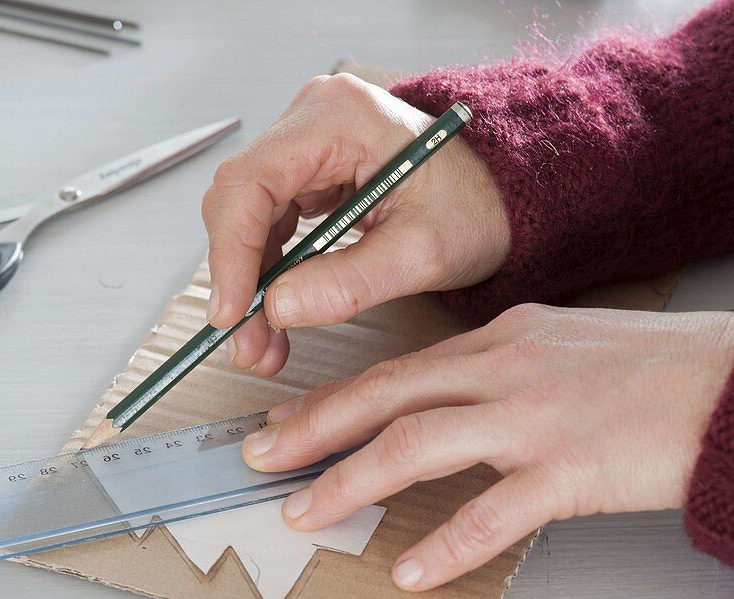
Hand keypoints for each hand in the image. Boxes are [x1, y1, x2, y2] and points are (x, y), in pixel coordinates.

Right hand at [203, 73, 508, 375]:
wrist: (503, 196)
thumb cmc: (477, 208)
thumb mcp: (422, 254)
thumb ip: (348, 282)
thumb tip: (276, 308)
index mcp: (340, 118)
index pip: (251, 181)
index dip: (231, 250)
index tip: (231, 311)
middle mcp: (312, 118)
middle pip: (239, 200)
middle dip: (238, 278)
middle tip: (246, 345)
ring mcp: (306, 143)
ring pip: (247, 218)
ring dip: (250, 285)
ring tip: (262, 346)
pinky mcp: (308, 171)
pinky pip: (268, 224)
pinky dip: (269, 275)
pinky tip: (276, 318)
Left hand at [240, 305, 733, 590]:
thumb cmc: (654, 367)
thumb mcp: (559, 344)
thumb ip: (498, 368)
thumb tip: (445, 397)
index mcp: (499, 339)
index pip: (394, 369)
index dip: (331, 400)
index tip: (287, 422)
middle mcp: (504, 370)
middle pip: (384, 398)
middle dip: (312, 431)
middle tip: (262, 459)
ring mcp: (534, 418)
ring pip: (416, 447)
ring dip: (351, 482)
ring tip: (309, 512)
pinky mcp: (572, 469)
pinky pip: (492, 514)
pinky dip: (446, 545)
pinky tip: (413, 570)